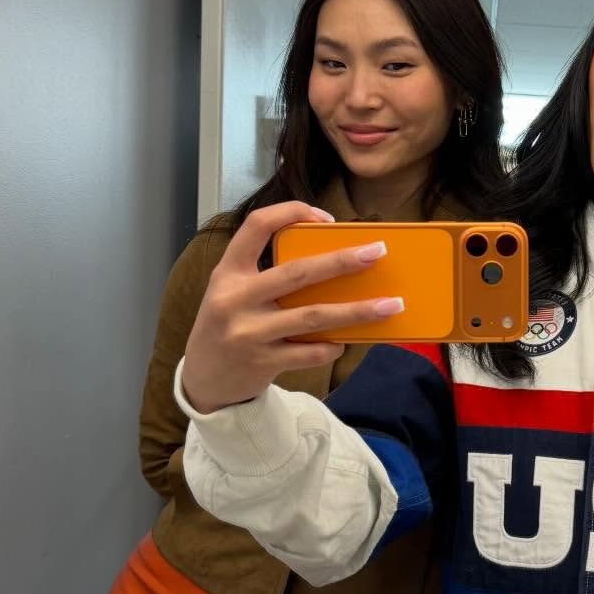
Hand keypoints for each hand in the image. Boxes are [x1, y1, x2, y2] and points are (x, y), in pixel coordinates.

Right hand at [181, 201, 403, 412]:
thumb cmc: (227, 325)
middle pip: (298, 272)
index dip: (292, 213)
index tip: (326, 219)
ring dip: (356, 310)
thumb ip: (266, 274)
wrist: (203, 380)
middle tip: (378, 253)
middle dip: (342, 261)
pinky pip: (310, 351)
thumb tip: (332, 261)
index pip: (257, 226)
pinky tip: (346, 340)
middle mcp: (235, 299)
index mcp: (228, 272)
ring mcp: (249, 333)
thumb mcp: (233, 292)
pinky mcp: (263, 362)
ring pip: (313, 316)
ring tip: (390, 304)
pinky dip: (332, 345)